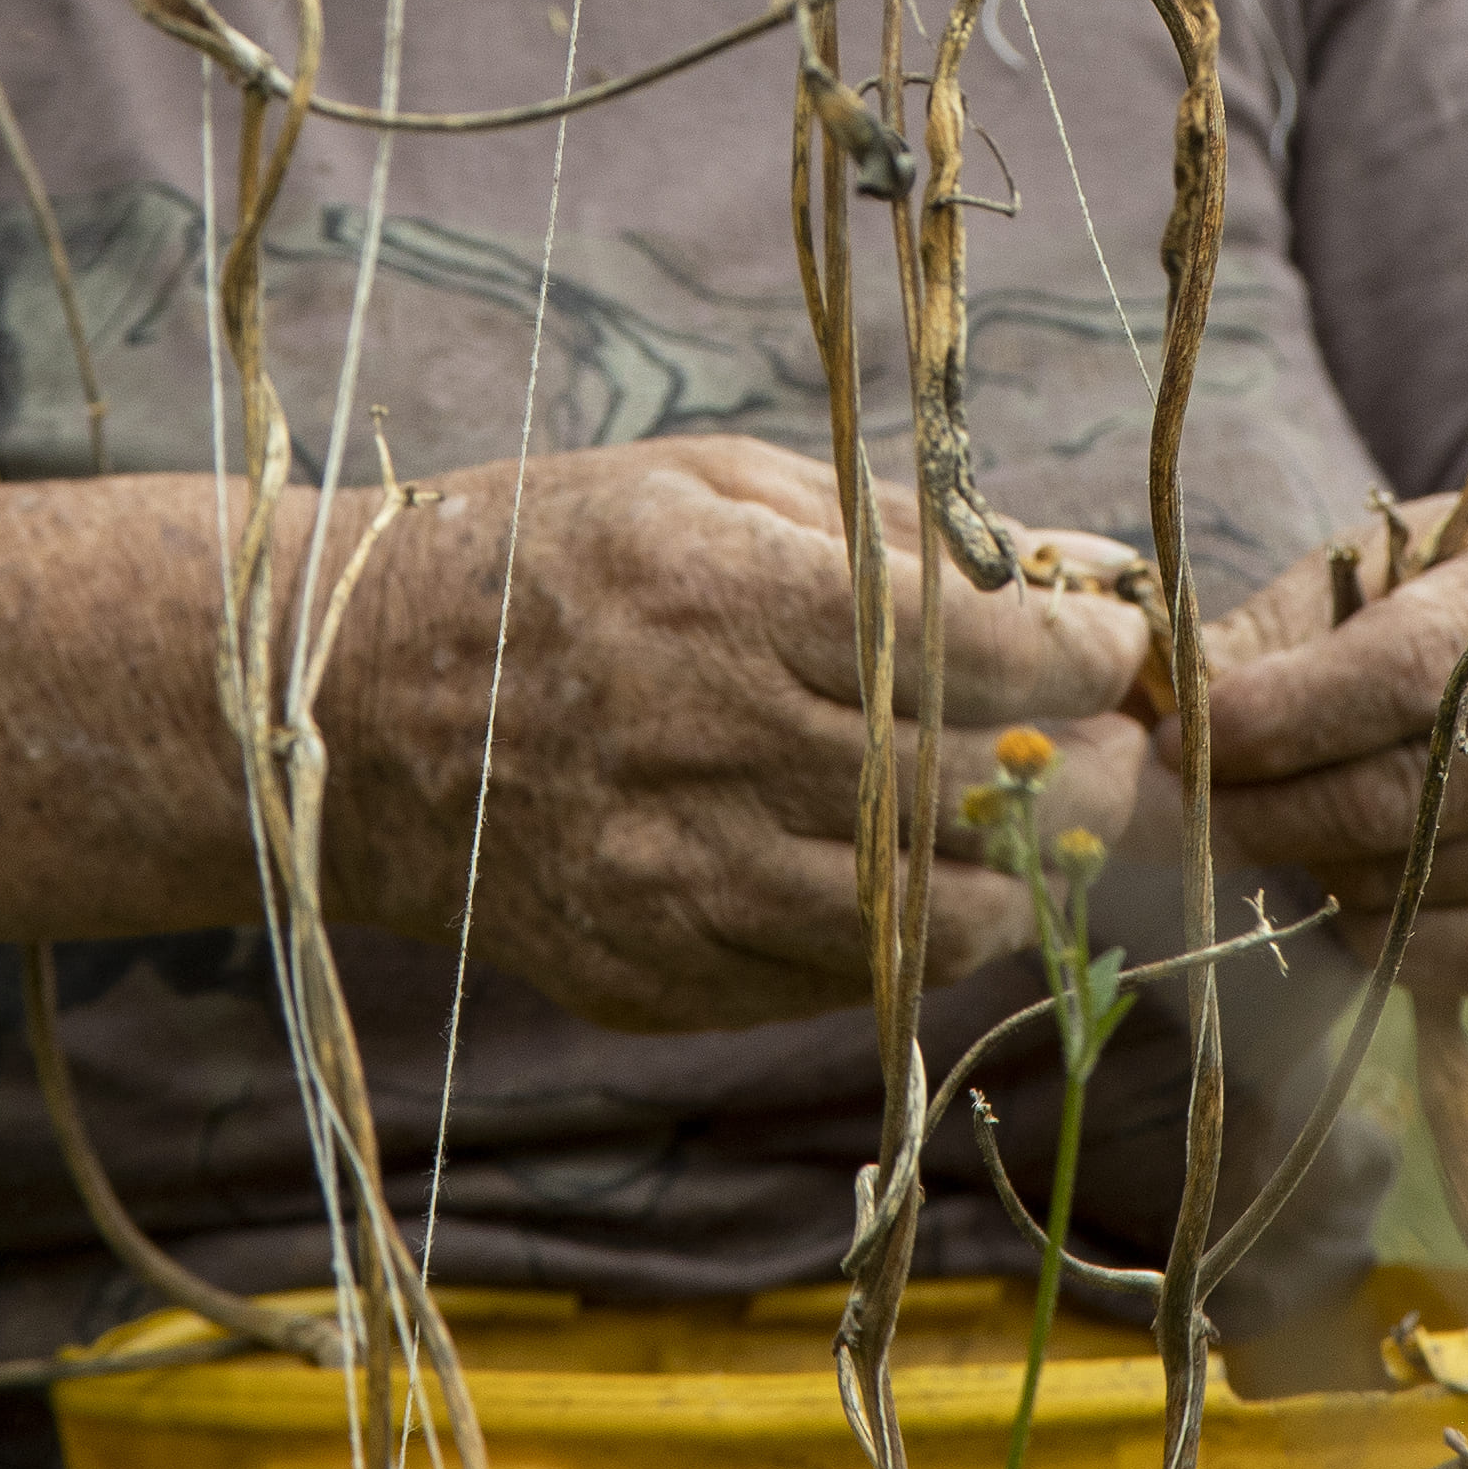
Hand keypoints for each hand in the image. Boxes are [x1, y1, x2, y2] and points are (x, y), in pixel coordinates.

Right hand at [321, 435, 1162, 1034]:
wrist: (349, 707)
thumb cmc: (554, 562)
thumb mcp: (715, 486)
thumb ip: (904, 531)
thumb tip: (1093, 571)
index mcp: (726, 600)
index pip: (970, 650)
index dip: (1083, 655)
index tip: (1118, 646)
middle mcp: (705, 750)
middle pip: (970, 794)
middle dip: (1078, 771)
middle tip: (1104, 744)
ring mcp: (676, 881)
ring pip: (929, 918)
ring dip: (1008, 870)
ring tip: (1010, 816)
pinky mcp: (652, 973)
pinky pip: (838, 982)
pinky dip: (902, 933)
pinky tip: (901, 869)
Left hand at [1187, 493, 1467, 1040]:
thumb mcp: (1410, 575)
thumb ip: (1292, 627)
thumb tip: (1166, 690)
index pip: (1418, 666)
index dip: (1289, 715)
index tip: (1189, 743)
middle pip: (1422, 789)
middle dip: (1279, 812)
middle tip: (1194, 819)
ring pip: (1436, 884)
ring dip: (1328, 879)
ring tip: (1286, 845)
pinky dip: (1389, 943)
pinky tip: (1357, 902)